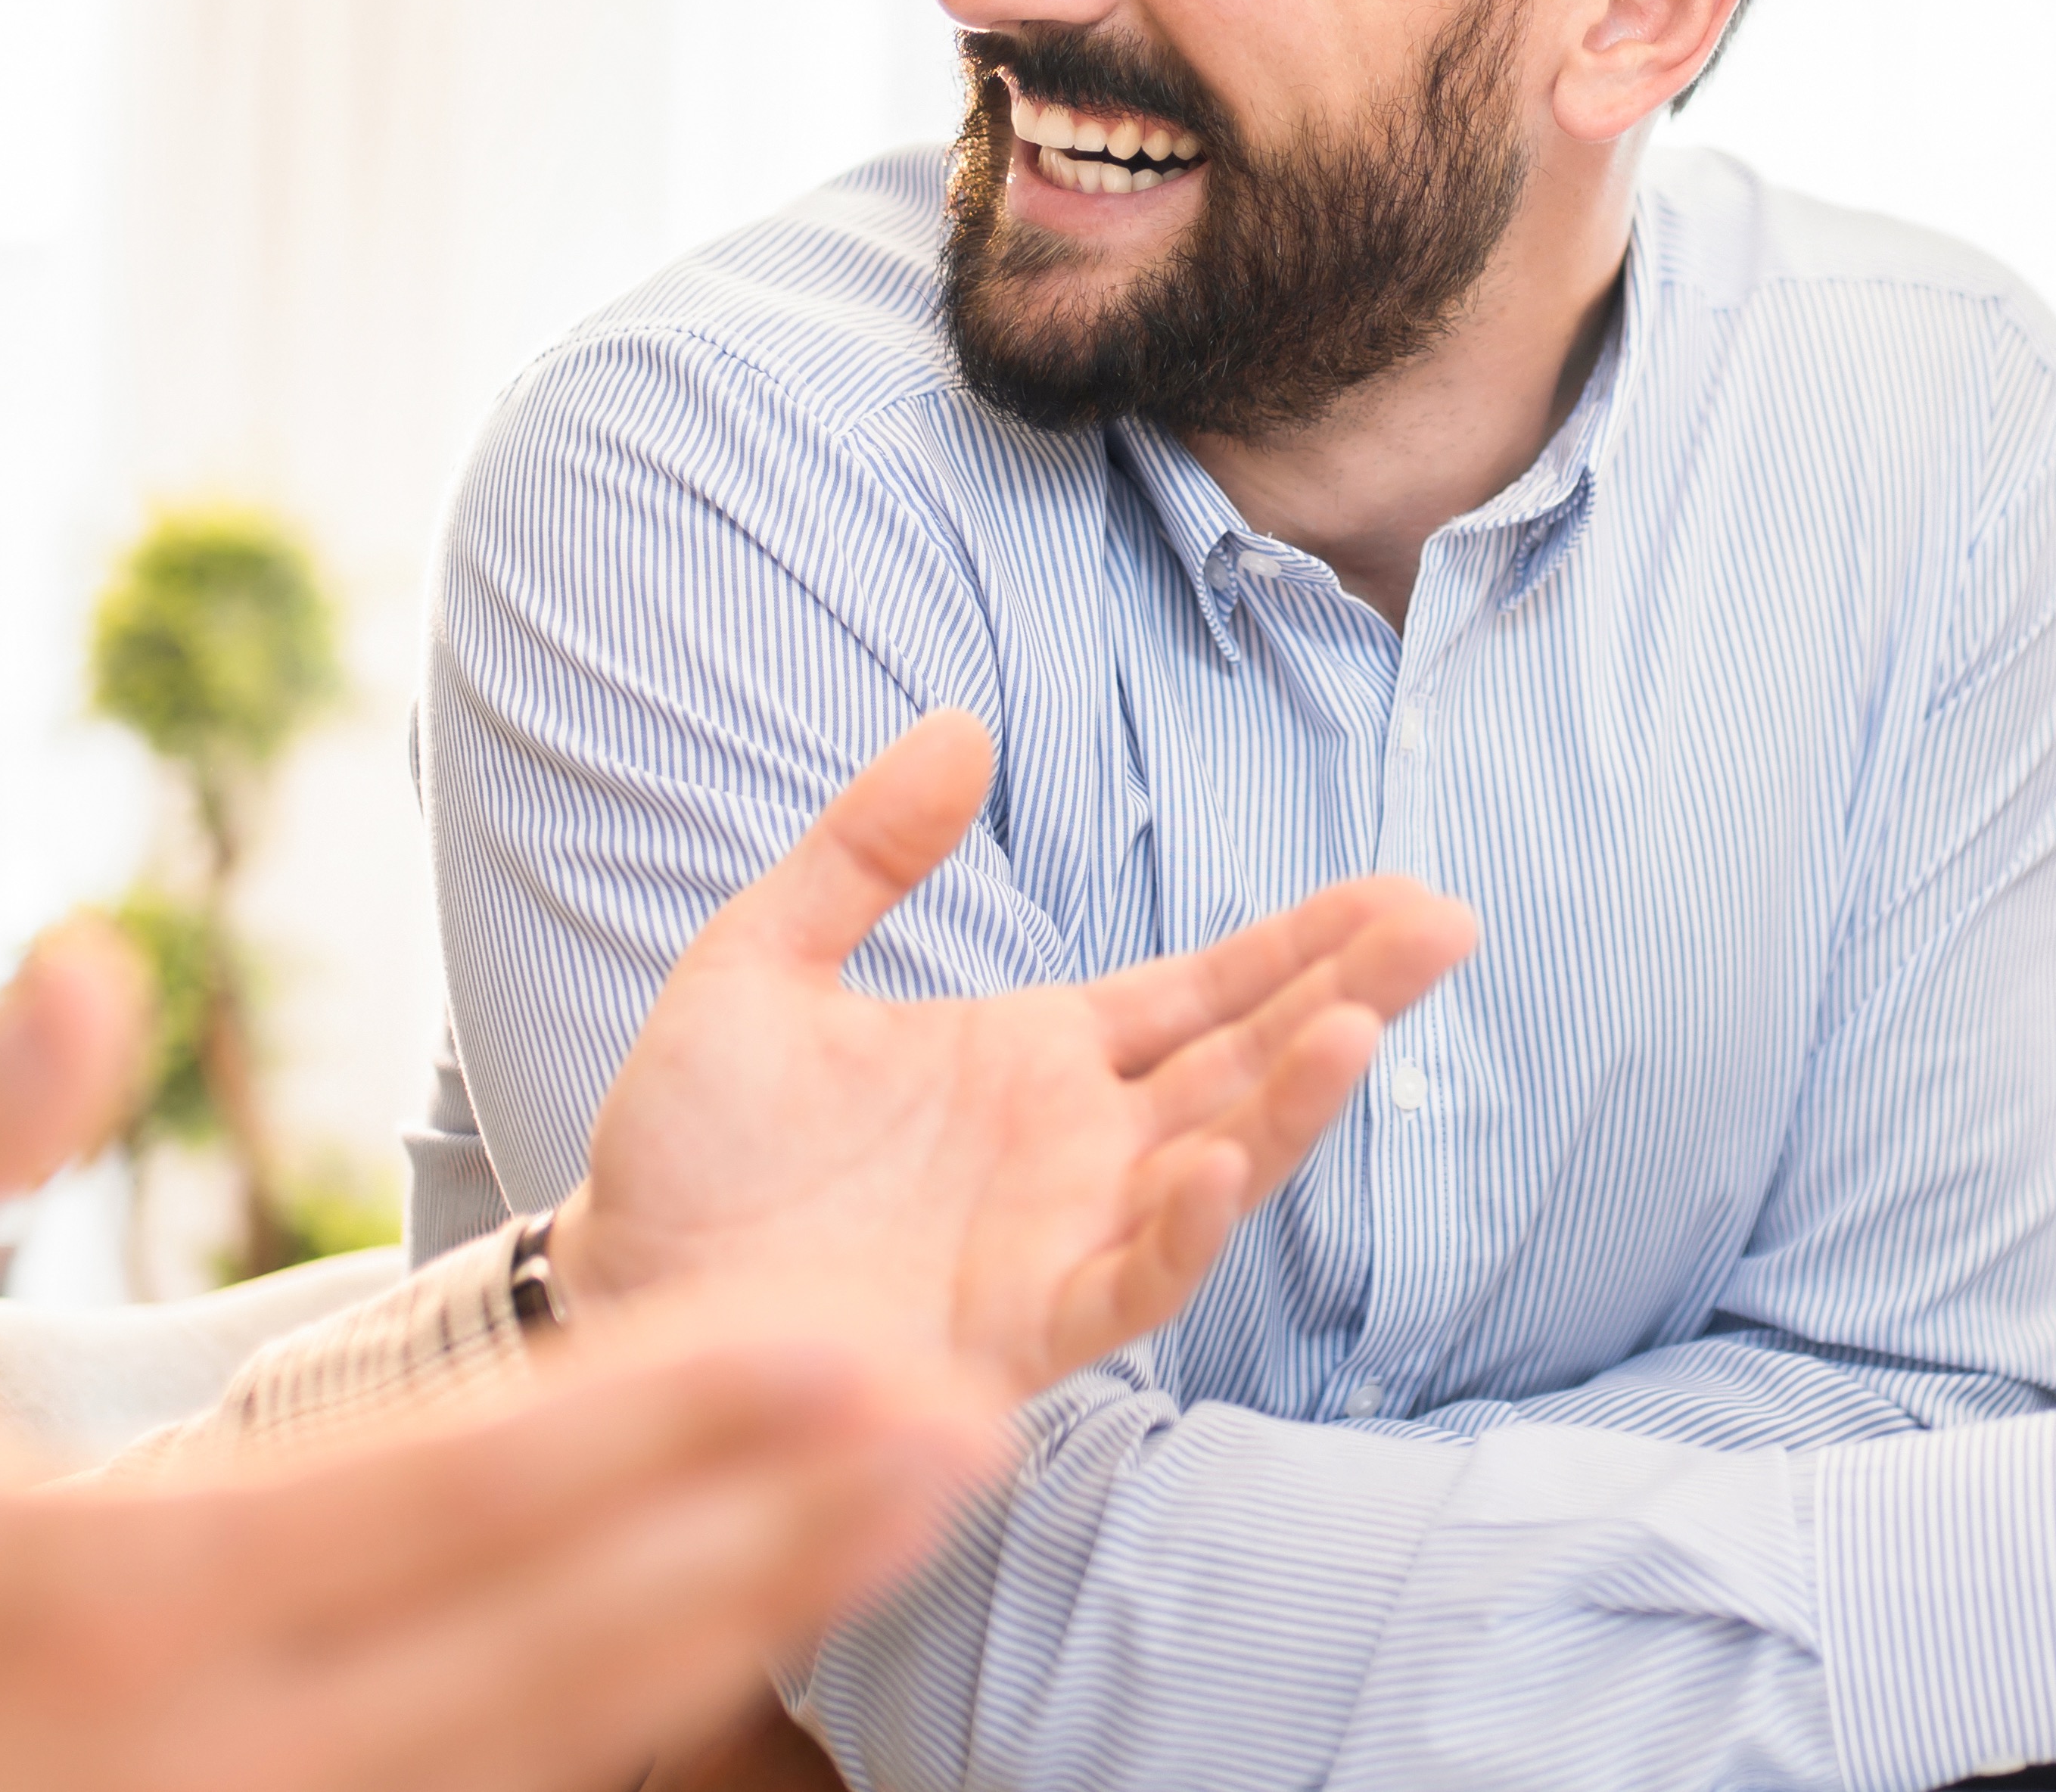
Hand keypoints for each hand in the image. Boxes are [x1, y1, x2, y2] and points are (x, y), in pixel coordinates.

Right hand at [0, 931, 1006, 1791]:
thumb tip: (99, 960)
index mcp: (110, 1601)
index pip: (444, 1500)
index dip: (655, 1426)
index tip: (832, 1340)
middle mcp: (216, 1750)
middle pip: (560, 1637)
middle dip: (772, 1527)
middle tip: (967, 1414)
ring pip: (559, 1736)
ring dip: (751, 1619)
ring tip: (923, 1506)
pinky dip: (637, 1714)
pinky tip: (764, 1627)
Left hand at [548, 710, 1479, 1398]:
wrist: (610, 1285)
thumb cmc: (689, 1145)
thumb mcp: (759, 962)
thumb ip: (862, 853)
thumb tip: (961, 724)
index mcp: (1037, 1057)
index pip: (1205, 990)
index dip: (1305, 943)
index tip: (1401, 892)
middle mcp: (1077, 1149)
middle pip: (1246, 1063)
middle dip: (1349, 998)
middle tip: (1445, 926)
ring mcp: (1058, 1241)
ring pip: (1216, 1170)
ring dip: (1291, 1107)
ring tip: (1355, 1030)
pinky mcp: (1014, 1331)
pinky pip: (1128, 1286)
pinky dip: (1180, 1230)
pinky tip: (1219, 1164)